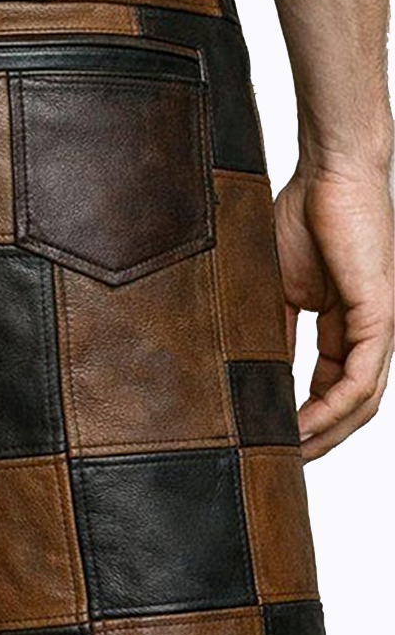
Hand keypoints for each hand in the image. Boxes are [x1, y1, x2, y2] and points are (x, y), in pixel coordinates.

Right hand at [274, 162, 393, 460]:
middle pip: (352, 404)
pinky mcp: (379, 314)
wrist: (329, 174)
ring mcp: (378, 325)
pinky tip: (307, 423)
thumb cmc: (302, 216)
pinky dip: (334, 406)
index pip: (329, 384)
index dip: (305, 417)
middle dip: (320, 437)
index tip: (271, 436)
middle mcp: (368, 331)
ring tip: (291, 451)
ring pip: (362, 399)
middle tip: (282, 459)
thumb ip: (274, 329)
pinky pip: (361, 376)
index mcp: (343, 324)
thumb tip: (254, 370)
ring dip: (328, 432)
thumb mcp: (275, 286)